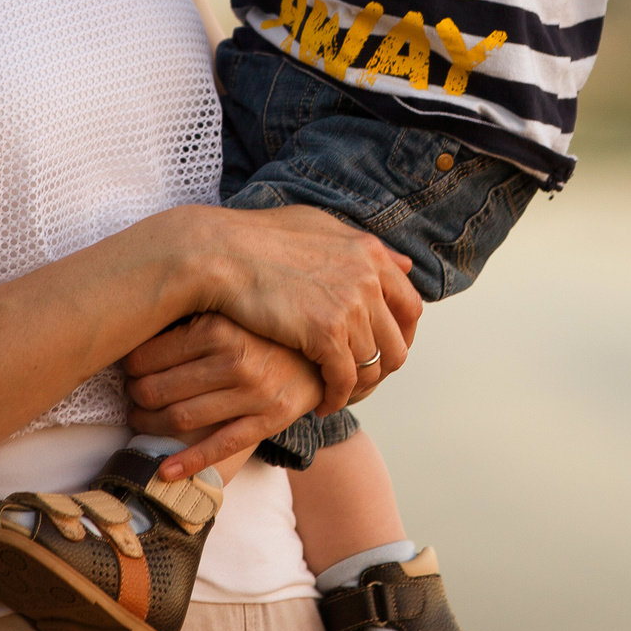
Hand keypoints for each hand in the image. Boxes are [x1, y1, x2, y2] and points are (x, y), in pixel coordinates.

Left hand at [124, 313, 332, 480]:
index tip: (125, 369)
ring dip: (149, 426)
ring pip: (180, 420)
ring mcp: (255, 393)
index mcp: (219, 326)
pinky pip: (220, 448)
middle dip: (135, 398)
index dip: (128, 366)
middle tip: (130, 396)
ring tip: (140, 421)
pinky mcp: (270, 419)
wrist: (324, 349)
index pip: (148, 355)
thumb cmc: (262, 329)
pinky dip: (188, 463)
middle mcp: (236, 358)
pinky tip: (164, 472)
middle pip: (158, 390)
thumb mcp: (229, 311)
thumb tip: (133, 326)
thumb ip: (190, 315)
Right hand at [197, 203, 421, 413]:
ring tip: (338, 395)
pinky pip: (344, 379)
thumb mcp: (319, 226)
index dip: (400, 336)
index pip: (410, 307)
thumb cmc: (258, 238)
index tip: (380, 352)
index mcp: (370, 252)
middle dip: (381, 368)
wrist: (220, 252)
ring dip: (357, 388)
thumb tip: (404, 264)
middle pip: (397, 342)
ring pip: (372, 365)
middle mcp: (368, 277)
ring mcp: (350, 304)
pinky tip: (320, 404)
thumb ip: (362, 247)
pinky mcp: (326, 332)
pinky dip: (336, 397)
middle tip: (360, 382)